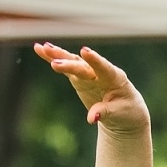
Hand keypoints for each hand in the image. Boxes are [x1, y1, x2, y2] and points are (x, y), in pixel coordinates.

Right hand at [34, 43, 149, 134]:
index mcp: (115, 78)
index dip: (95, 60)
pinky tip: (39, 49)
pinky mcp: (79, 78)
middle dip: (70, 65)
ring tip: (43, 48)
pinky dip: (52, 59)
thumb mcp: (119, 114)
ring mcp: (89, 74)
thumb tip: (91, 118)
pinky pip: (65, 68)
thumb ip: (105, 112)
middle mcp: (100, 72)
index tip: (85, 51)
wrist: (125, 111)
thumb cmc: (126, 112)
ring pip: (72, 62)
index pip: (104, 68)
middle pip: (83, 67)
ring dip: (58, 55)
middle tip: (55, 63)